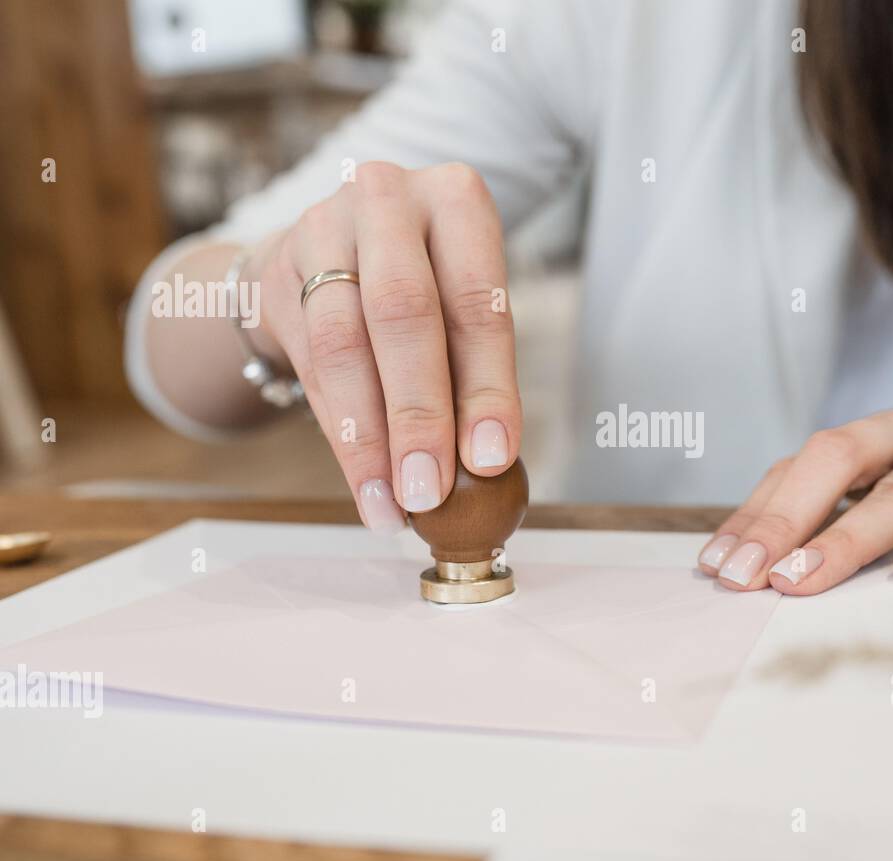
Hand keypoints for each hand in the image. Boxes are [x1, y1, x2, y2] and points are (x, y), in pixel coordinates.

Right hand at [243, 162, 520, 532]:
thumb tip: (484, 464)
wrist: (336, 249)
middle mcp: (386, 199)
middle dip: (418, 414)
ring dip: (368, 437)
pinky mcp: (277, 270)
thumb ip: (476, 373)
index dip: (486, 386)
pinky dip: (342, 433)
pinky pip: (309, 366)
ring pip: (343, 344)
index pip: (476, 301)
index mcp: (456, 199)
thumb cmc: (429, 284)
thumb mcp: (466, 307)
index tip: (489, 458)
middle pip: (403, 313)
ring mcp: (322, 228)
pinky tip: (364, 483)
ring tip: (393, 503)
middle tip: (430, 489)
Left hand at [698, 354, 892, 592]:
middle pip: (838, 463)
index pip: (805, 465)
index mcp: (887, 431)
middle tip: (740, 575)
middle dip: (782, 519)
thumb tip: (792, 549)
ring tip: (801, 579)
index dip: (757, 510)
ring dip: (848, 536)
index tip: (714, 562)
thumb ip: (871, 493)